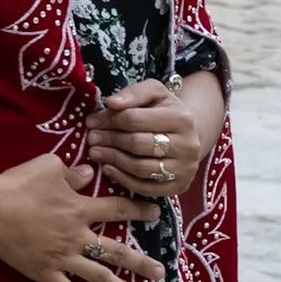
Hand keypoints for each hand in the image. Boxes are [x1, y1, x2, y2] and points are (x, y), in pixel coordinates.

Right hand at [0, 153, 163, 281]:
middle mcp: (77, 236)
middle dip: (140, 262)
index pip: (117, 209)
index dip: (138, 210)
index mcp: (80, 209)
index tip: (156, 214)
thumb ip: (72, 173)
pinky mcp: (46, 273)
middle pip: (115, 251)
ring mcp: (63, 258)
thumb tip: (89, 174)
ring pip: (98, 276)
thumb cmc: (18, 184)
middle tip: (161, 272)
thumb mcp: (48, 167)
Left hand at [85, 78, 201, 196]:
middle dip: (110, 140)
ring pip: (140, 168)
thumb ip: (134, 93)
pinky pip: (145, 188)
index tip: (92, 121)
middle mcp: (188, 146)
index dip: (109, 120)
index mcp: (182, 119)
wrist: (188, 136)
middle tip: (91, 138)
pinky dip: (123, 179)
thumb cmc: (165, 112)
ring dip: (113, 160)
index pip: (136, 119)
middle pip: (137, 144)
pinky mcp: (178, 187)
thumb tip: (112, 102)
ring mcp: (185, 169)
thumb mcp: (154, 93)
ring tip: (95, 153)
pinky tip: (108, 168)